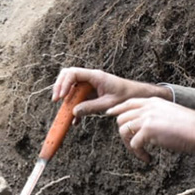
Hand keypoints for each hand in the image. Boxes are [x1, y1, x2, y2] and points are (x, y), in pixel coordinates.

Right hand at [52, 66, 171, 116]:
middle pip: (68, 76)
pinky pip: (78, 98)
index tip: (61, 97)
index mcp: (95, 76)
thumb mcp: (109, 104)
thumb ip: (91, 107)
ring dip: (67, 100)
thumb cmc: (127, 96)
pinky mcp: (91, 93)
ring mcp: (90, 85)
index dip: (64, 84)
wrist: (138, 96)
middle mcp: (90, 78)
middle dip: (59, 87)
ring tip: (64, 114)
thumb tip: (74, 112)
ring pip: (71, 88)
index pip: (73, 73)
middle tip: (56, 101)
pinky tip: (75, 121)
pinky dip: (75, 108)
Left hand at [108, 97, 194, 163]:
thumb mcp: (170, 114)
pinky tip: (148, 158)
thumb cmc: (190, 127)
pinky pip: (134, 144)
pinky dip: (138, 154)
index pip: (129, 103)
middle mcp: (148, 107)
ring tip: (141, 153)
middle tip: (135, 146)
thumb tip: (145, 128)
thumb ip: (156, 117)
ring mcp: (147, 117)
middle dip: (124, 134)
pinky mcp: (148, 130)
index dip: (117, 108)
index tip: (110, 113)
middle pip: (122, 118)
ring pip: (124, 130)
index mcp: (154, 102)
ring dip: (129, 145)